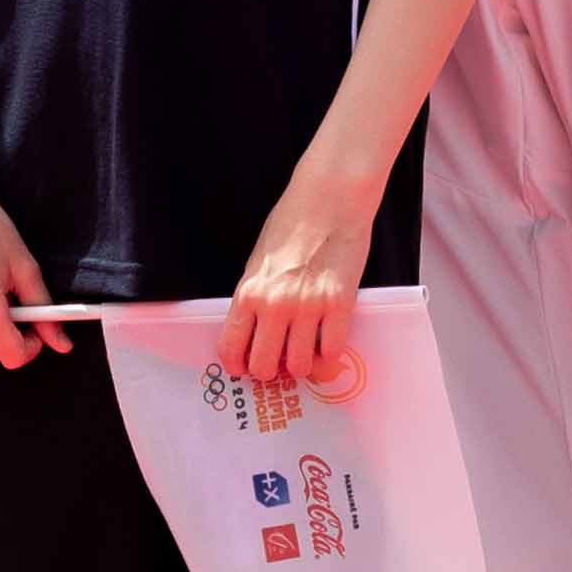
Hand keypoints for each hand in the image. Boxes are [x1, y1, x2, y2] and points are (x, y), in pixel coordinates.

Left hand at [217, 173, 375, 391]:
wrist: (329, 201)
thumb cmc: (292, 224)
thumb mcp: (258, 260)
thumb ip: (255, 297)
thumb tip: (254, 330)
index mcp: (249, 292)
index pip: (232, 347)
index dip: (236, 366)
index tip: (242, 368)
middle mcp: (276, 305)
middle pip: (265, 366)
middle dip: (270, 370)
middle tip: (277, 363)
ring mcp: (309, 307)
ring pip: (300, 366)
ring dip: (301, 365)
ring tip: (303, 353)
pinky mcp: (340, 305)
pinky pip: (332, 351)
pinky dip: (328, 355)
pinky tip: (326, 343)